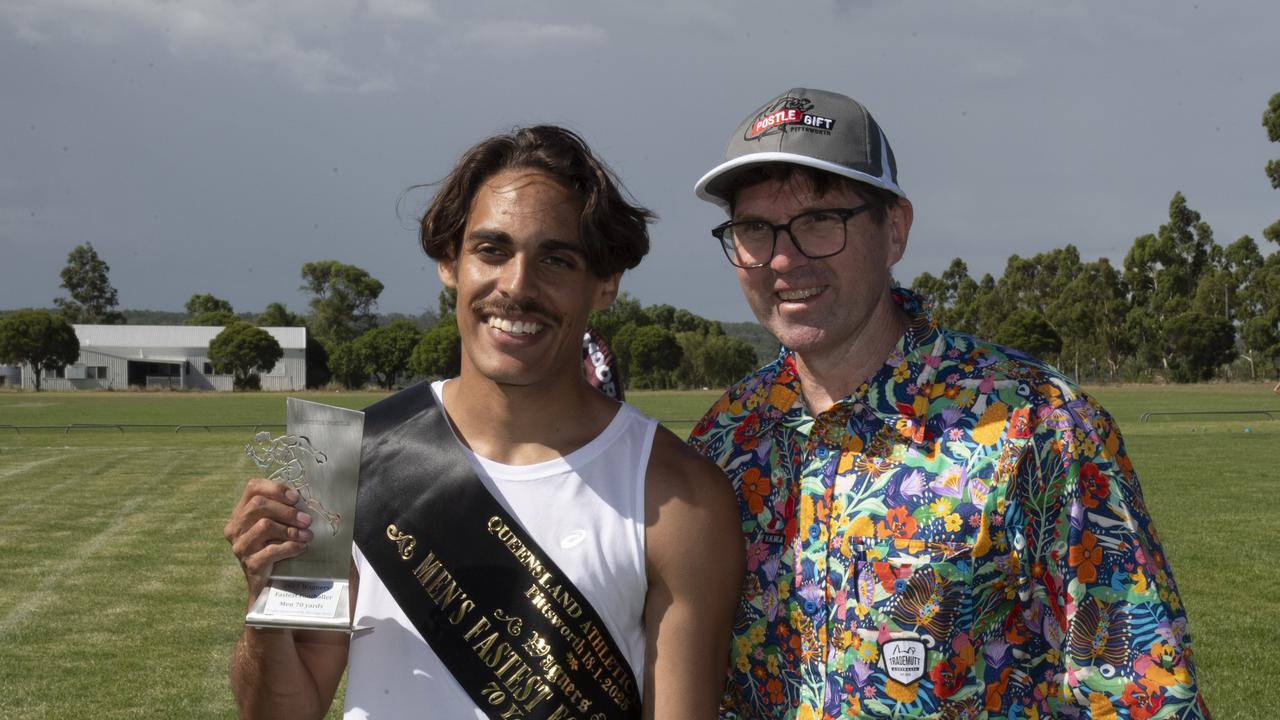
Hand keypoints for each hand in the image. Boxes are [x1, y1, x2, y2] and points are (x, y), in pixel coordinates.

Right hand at [224, 478, 314, 602]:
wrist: (266, 586)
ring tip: (307, 535)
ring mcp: (240, 547)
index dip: (275, 488)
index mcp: (240, 513)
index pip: (252, 488)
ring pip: (265, 525)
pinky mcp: (250, 564)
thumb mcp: (274, 527)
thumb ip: (280, 510)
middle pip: (258, 505)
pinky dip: (291, 547)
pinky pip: (272, 550)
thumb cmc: (274, 549)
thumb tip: (302, 498)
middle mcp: (235, 528)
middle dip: (287, 511)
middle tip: (307, 520)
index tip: (296, 498)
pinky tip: (302, 548)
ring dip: (291, 529)